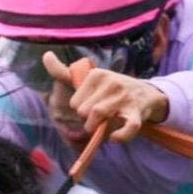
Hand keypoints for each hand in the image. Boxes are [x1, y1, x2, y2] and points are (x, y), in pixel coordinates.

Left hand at [42, 51, 167, 141]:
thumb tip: (45, 56)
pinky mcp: (137, 113)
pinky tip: (115, 137)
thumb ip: (64, 72)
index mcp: (97, 74)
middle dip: (87, 120)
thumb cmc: (112, 89)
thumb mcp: (91, 78)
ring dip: (97, 128)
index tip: (90, 105)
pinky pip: (127, 128)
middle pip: (84, 111)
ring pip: (98, 116)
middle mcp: (111, 82)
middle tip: (98, 118)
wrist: (146, 94)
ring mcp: (124, 97)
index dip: (81, 109)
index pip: (75, 103)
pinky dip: (119, 136)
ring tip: (103, 127)